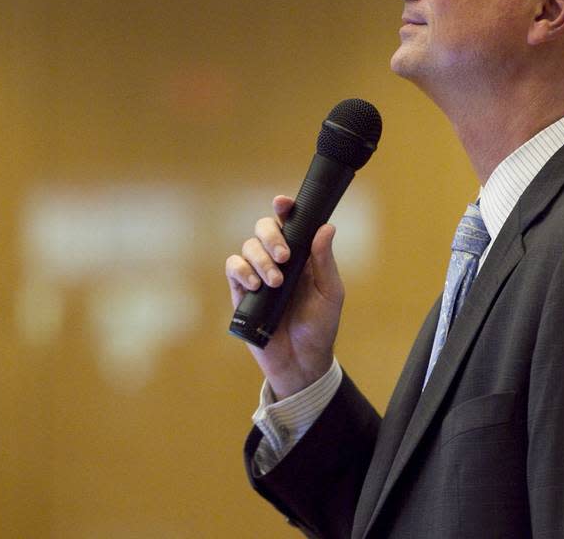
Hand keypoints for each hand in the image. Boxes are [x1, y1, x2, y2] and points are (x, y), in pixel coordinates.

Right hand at [225, 195, 344, 397]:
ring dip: (260, 259)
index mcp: (302, 255)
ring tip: (275, 282)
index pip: (291, 224)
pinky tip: (255, 284)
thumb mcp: (330, 293)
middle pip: (264, 228)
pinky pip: (233, 267)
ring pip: (248, 246)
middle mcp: (278, 260)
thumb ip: (324, 260)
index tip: (283, 203)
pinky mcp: (242, 292)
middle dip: (272, 236)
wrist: (302, 361)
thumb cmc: (320, 326)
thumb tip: (326, 227)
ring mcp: (258, 274)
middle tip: (285, 257)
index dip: (285, 209)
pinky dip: (242, 270)